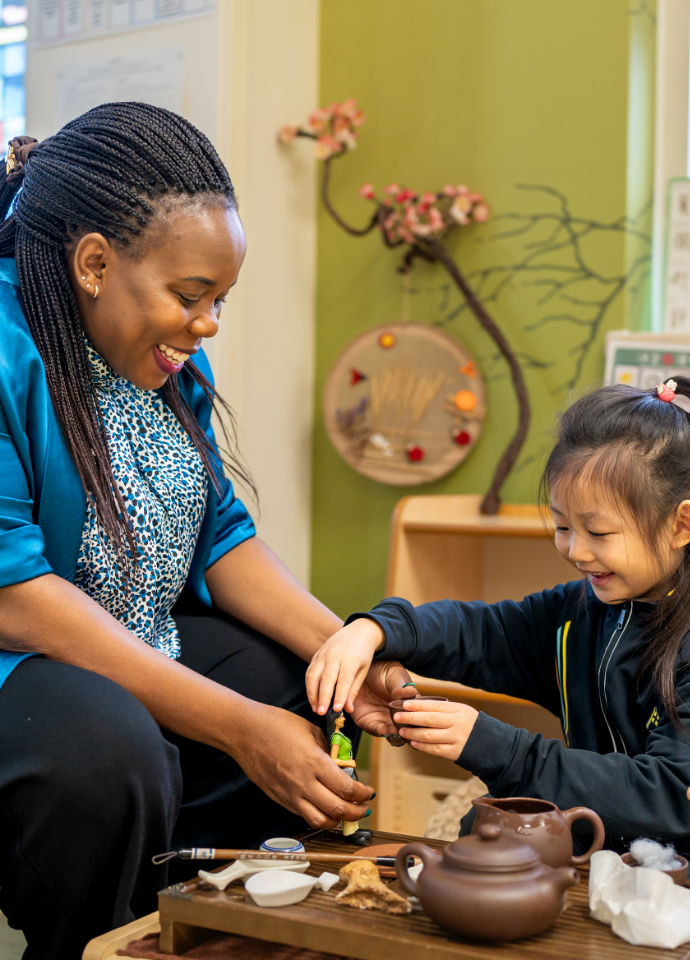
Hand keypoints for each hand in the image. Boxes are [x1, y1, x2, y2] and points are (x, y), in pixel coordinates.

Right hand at [229, 701, 373, 828]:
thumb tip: (342, 764)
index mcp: (315, 762)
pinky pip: (304, 815)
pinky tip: (324, 809)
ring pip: (320, 821)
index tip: (369, 792)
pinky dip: (318, 816)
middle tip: (364, 808)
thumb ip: (328, 751)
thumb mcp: (310, 730)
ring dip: (338, 821)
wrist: (245, 732)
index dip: (363, 794)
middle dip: (357, 812)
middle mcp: (304, 783)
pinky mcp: (280, 799)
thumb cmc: (277, 725)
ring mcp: (290, 795)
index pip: (347, 789)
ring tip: (346, 814)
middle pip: (338, 810)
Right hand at [306, 618, 385, 715]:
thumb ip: (354, 689)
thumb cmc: (362, 654)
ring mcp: (323, 654)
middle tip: (321, 713)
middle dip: (323, 697)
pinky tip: (313, 698)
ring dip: (312, 694)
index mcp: (350, 660)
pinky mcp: (316, 655)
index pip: (344, 680)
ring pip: (313, 675)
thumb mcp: (363, 670)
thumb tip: (347, 709)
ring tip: (315, 708)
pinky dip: (309, 686)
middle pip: (326, 678)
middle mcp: (334, 656)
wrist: (357, 631)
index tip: (337, 710)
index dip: (339, 695)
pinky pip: (310, 672)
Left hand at [349, 660, 414, 736]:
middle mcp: (398, 715)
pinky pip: (376, 731)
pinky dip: (380, 732)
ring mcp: (384, 719)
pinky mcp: (369, 721)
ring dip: (395, 735)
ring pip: (393, 735)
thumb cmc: (383, 671)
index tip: (417, 720)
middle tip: (405, 728)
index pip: (419, 717)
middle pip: (408, 730)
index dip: (419, 721)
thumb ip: (401, 687)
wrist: (361, 670)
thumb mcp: (395, 676)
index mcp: (409, 704)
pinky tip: (383, 729)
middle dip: (408, 732)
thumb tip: (410, 694)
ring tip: (394, 730)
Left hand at [394, 698, 478, 760]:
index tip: (404, 704)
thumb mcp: (462, 711)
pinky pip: (435, 749)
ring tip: (402, 730)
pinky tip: (413, 742)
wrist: (491, 744)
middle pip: (430, 719)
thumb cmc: (471, 724)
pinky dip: (422, 746)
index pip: (435, 705)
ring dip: (413, 733)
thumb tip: (419, 706)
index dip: (418, 705)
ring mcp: (456, 738)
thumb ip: (444, 709)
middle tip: (397, 716)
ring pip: (430, 735)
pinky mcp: (455, 752)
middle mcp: (457, 723)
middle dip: (411, 718)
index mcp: (459, 710)